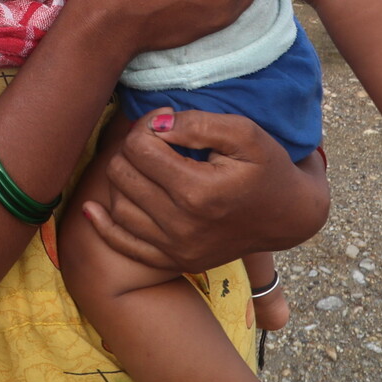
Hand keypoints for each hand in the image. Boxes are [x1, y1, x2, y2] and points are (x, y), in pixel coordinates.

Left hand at [80, 109, 328, 272]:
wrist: (289, 216)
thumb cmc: (268, 167)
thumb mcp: (244, 133)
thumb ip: (197, 123)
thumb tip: (155, 124)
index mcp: (197, 191)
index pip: (139, 148)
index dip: (145, 126)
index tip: (164, 121)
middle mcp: (181, 224)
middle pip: (122, 174)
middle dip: (132, 149)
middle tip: (154, 141)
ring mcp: (175, 247)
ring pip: (118, 203)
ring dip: (123, 178)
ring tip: (146, 164)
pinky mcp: (173, 259)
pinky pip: (122, 242)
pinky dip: (103, 223)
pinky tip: (92, 206)